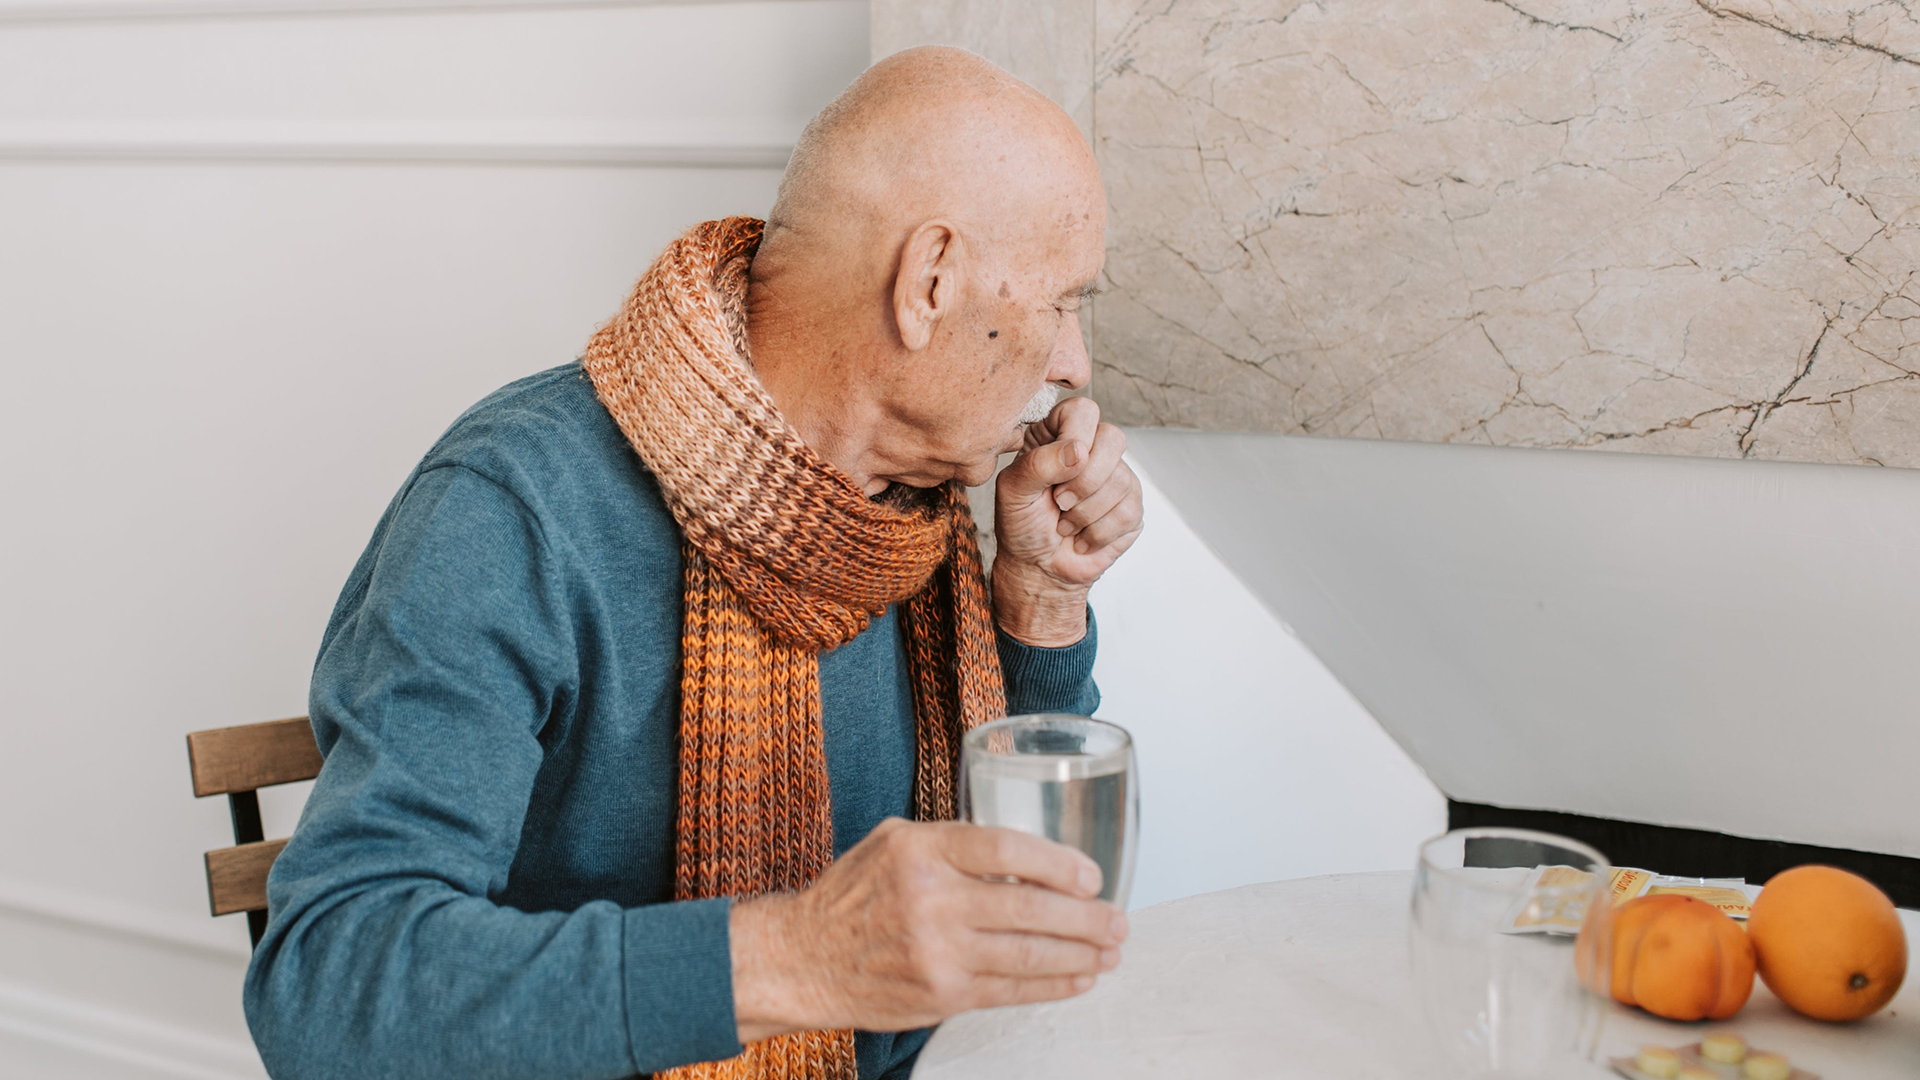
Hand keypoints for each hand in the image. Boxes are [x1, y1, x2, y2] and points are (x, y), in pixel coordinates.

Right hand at [728, 818, 1127, 1039]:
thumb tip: (1026, 853)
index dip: (1059, 863)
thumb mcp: (894, 843)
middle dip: (1086, 917)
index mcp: (922, 850)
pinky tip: (1078, 978)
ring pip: (1028, 954)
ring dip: (1080, 954)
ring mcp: (938, 952)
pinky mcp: (941, 994)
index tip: (1090, 875)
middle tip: (1117, 920)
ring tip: (1110, 950)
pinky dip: (1053, 986)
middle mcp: (931, 899)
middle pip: (1029, 906)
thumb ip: (955, 843)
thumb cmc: (853, 896)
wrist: (803, 959)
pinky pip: (1011, 991)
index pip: (1008, 850)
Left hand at [992, 396, 1143, 645]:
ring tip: (1065, 524)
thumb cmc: (1022, 525)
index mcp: (1058, 435)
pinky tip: (1082, 538)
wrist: (1038, 568)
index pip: (1083, 410)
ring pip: (1121, 480)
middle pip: (1113, 438)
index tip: (1058, 470)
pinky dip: (1098, 533)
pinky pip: (1129, 511)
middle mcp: (1092, 450)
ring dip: (1086, 514)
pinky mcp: (1132, 507)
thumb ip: (1038, 463)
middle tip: (1059, 502)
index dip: (1076, 437)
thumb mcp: (1013, 491)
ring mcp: (1117, 476)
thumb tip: (1079, 450)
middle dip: (1085, 480)